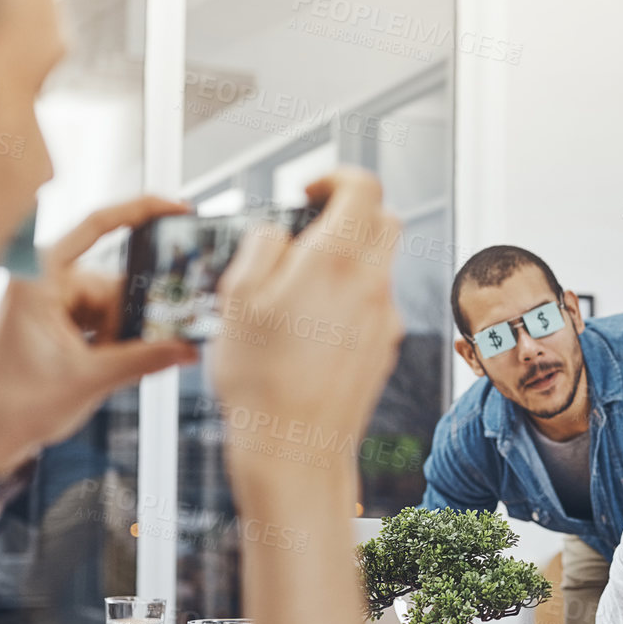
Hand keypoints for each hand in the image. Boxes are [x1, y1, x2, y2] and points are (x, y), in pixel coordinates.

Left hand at [0, 196, 198, 474]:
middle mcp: (40, 281)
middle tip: (155, 344)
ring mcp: (47, 301)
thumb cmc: (16, 405)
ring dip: (120, 335)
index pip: (95, 226)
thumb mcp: (91, 379)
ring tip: (110, 368)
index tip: (178, 208)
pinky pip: (99, 318)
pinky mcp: (53, 320)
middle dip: (132, 316)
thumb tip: (188, 347)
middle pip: (111, 281)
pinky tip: (108, 365)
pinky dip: (111, 340)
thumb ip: (145, 358)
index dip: (140, 210)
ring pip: (110, 303)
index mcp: (37, 279)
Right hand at [212, 169, 402, 486]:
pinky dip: (352, 297)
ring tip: (301, 286)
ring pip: (381, 264)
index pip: (364, 187)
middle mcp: (372, 284)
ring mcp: (385, 317)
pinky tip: (313, 326)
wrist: (296, 446)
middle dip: (352, 212)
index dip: (335, 177)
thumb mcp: (237, 298)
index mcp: (336, 260)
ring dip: (350, 257)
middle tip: (310, 229)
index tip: (308, 191)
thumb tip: (278, 230)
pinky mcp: (386, 346)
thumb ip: (261, 246)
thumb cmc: (260, 379)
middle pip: (385, 220)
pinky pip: (375, 304)